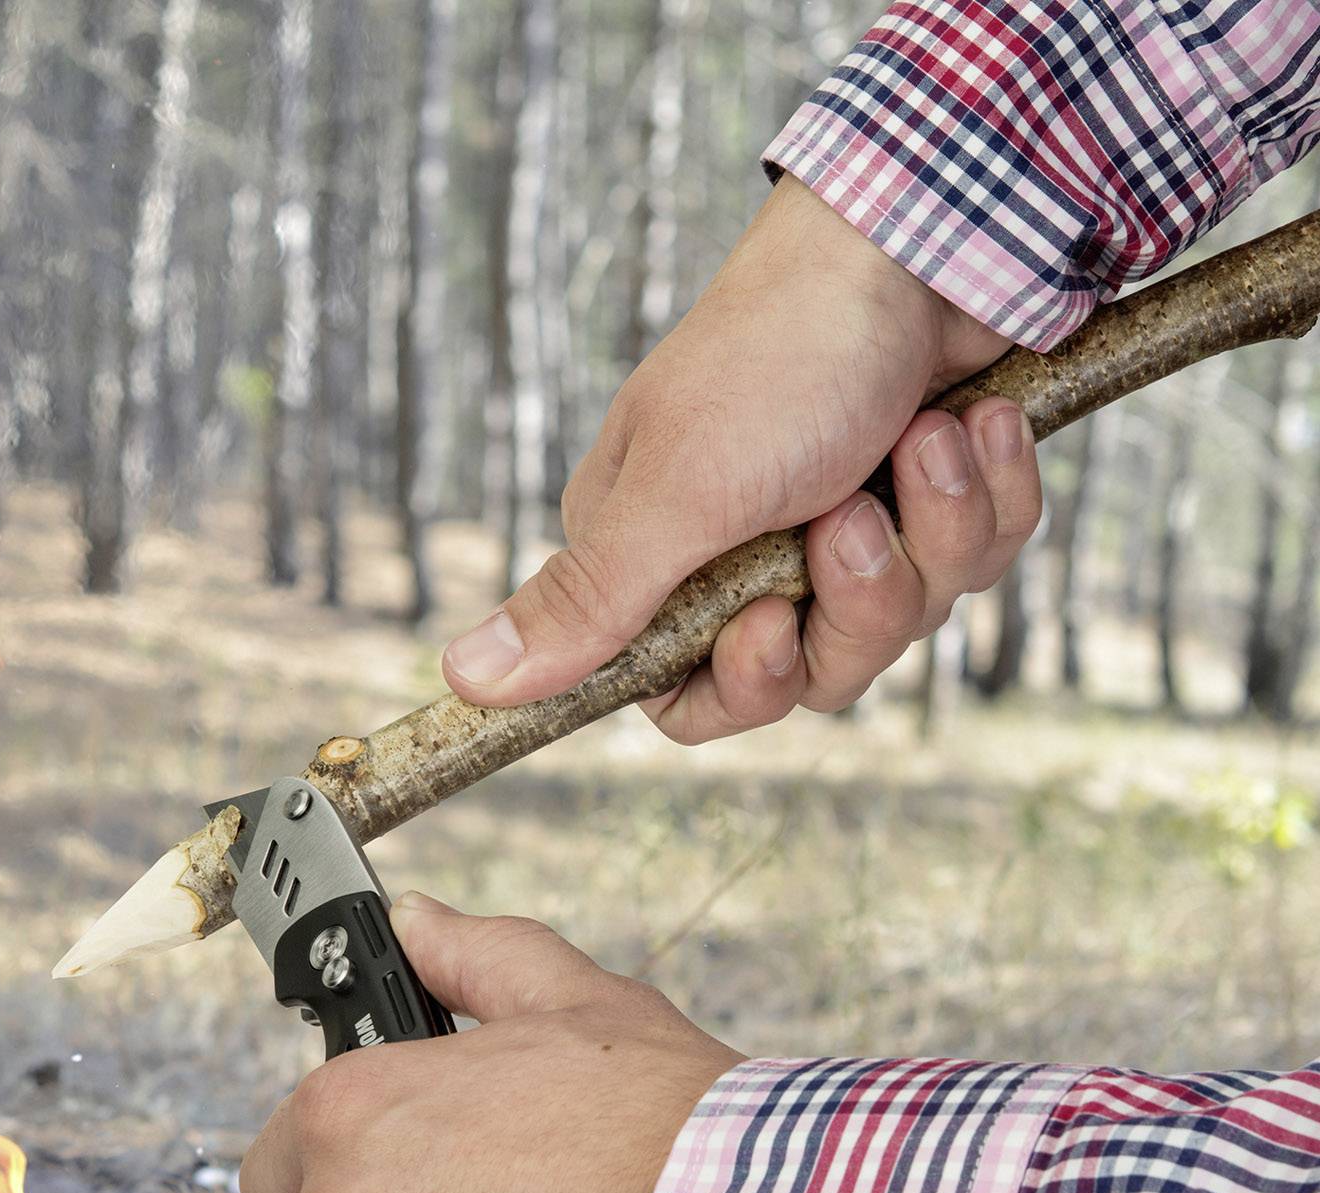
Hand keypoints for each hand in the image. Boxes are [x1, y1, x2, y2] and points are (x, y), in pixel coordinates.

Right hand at [442, 178, 1043, 742]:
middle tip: (853, 510)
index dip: (743, 683)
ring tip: (926, 438)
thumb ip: (585, 603)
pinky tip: (978, 422)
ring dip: (934, 527)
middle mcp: (745, 548)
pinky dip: (989, 491)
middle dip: (858, 600)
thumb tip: (464, 679)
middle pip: (812, 672)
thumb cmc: (785, 352)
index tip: (767, 622)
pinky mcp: (933, 494)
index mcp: (658, 553)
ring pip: (908, 616)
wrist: (928, 235)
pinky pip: (978, 555)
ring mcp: (846, 522)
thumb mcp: (675, 494)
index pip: (686, 696)